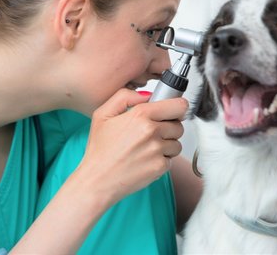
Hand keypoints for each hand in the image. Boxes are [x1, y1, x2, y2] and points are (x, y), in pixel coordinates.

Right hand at [78, 89, 187, 205]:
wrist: (97, 180)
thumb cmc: (99, 150)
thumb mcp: (103, 114)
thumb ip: (124, 97)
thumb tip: (147, 95)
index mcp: (140, 115)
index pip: (179, 105)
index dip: (176, 108)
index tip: (171, 112)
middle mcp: (151, 131)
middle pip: (179, 125)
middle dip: (169, 128)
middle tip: (152, 133)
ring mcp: (157, 150)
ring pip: (177, 143)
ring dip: (167, 145)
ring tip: (147, 149)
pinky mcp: (160, 167)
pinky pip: (171, 159)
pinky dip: (162, 160)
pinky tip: (146, 160)